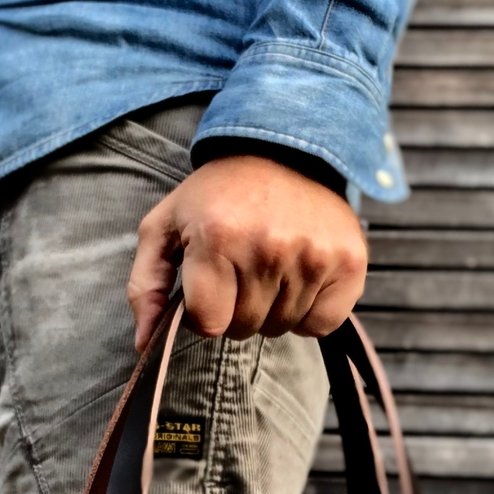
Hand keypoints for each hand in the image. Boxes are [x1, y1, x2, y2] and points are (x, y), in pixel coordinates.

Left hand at [128, 153, 367, 349]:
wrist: (284, 149)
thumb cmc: (216, 196)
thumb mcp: (165, 227)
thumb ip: (144, 286)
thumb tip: (144, 345)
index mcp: (217, 238)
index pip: (209, 324)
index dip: (205, 310)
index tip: (209, 282)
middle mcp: (268, 247)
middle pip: (245, 328)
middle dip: (237, 308)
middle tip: (241, 268)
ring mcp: (313, 255)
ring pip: (282, 327)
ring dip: (272, 308)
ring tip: (270, 265)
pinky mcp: (350, 262)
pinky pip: (322, 324)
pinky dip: (310, 313)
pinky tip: (300, 277)